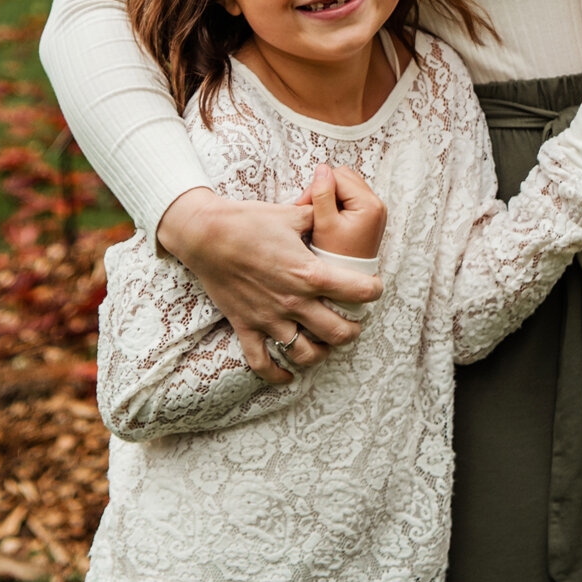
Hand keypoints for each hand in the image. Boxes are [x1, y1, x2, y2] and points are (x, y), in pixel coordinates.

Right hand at [157, 185, 381, 384]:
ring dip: (321, 352)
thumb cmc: (249, 221)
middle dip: (352, 329)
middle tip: (352, 321)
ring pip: (306, 354)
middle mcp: (294, 302)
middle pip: (339, 333)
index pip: (358, 291)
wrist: (206, 234)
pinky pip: (262, 363)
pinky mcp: (246, 326)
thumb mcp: (291, 214)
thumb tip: (335, 205)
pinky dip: (277, 375)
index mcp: (309, 273)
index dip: (374, 290)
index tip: (374, 288)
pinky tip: (288, 376)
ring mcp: (269, 319)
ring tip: (325, 343)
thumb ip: (318, 215)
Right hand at [303, 162, 385, 260]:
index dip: (318, 187)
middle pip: (345, 177)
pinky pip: (351, 196)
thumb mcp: (325, 224)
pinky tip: (327, 216)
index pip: (339, 177)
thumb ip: (322, 194)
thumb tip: (322, 168)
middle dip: (324, 188)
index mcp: (370, 205)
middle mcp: (377, 204)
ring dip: (329, 194)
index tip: (303, 204)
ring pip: (347, 185)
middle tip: (309, 207)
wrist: (345, 279)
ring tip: (317, 213)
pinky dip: (336, 201)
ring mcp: (375, 209)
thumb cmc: (335, 257)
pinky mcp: (370, 215)